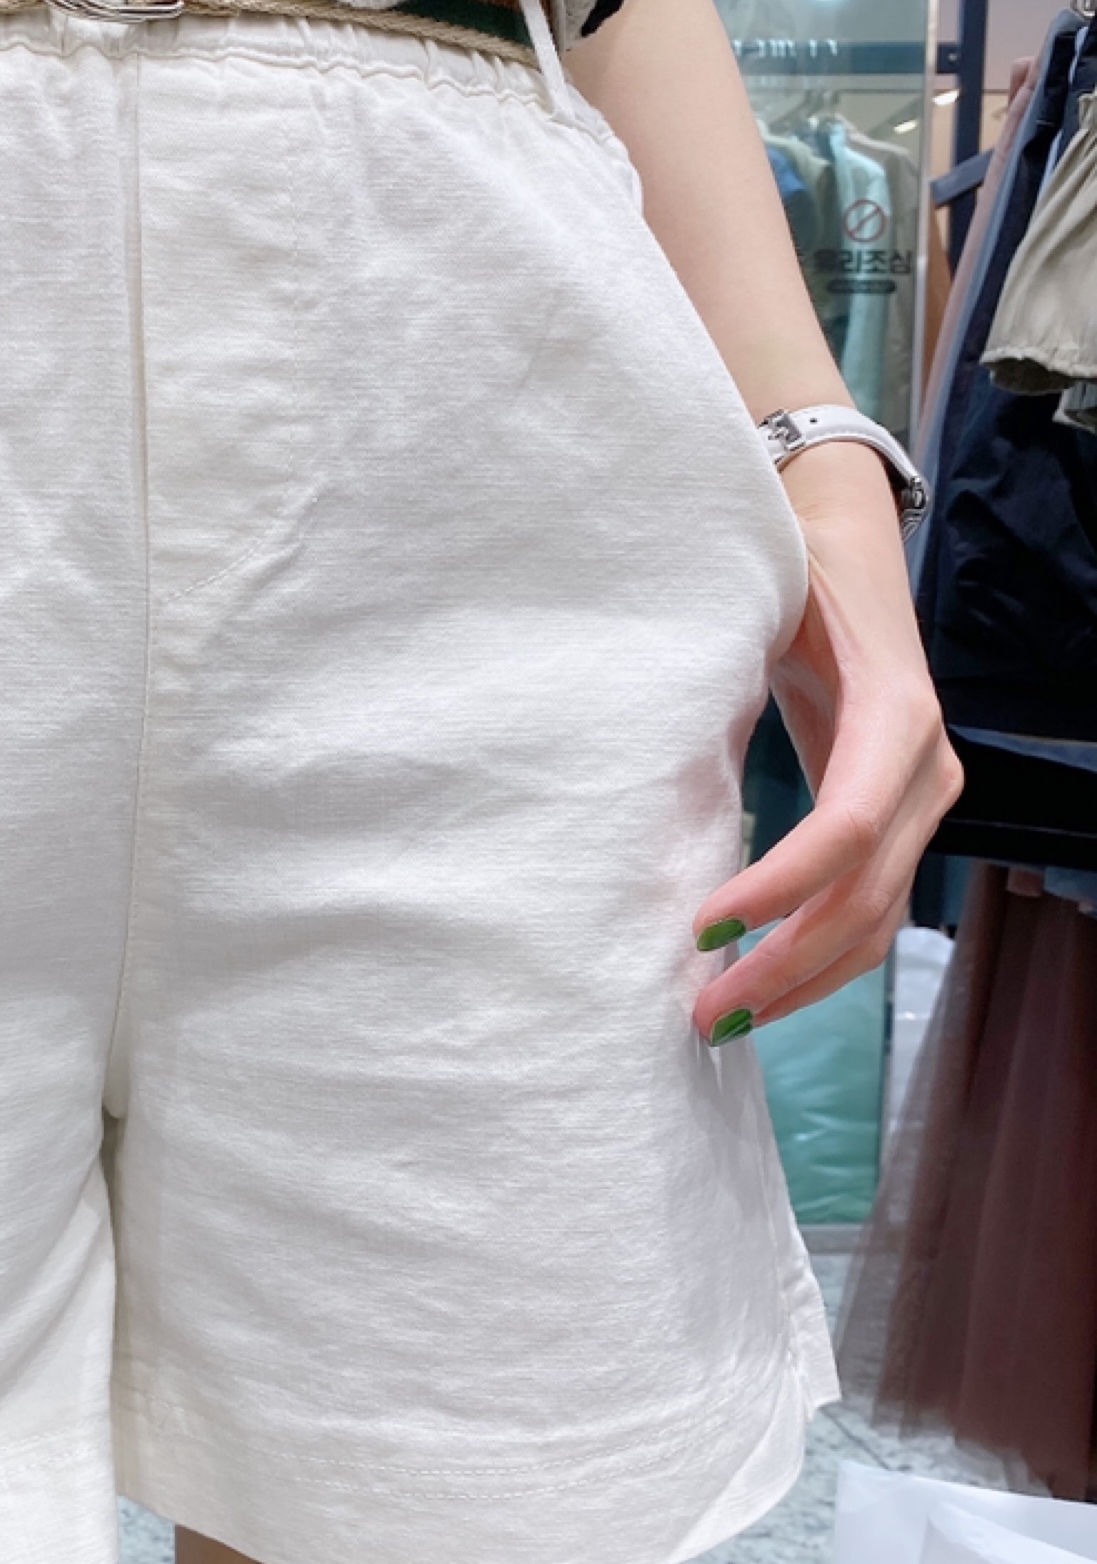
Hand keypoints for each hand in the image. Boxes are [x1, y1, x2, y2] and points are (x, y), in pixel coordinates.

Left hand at [689, 441, 962, 1042]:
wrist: (842, 542)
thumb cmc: (786, 571)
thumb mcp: (755, 611)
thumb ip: (719, 678)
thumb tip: (637, 760)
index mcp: (893, 711)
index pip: (846, 827)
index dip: (781, 887)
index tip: (702, 926)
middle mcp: (925, 764)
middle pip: (867, 894)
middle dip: (786, 963)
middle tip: (702, 1016)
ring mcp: (922, 796)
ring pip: (876, 917)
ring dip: (803, 979)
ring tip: (721, 1022)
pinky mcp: (899, 816)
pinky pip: (869, 904)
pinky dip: (817, 954)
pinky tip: (758, 986)